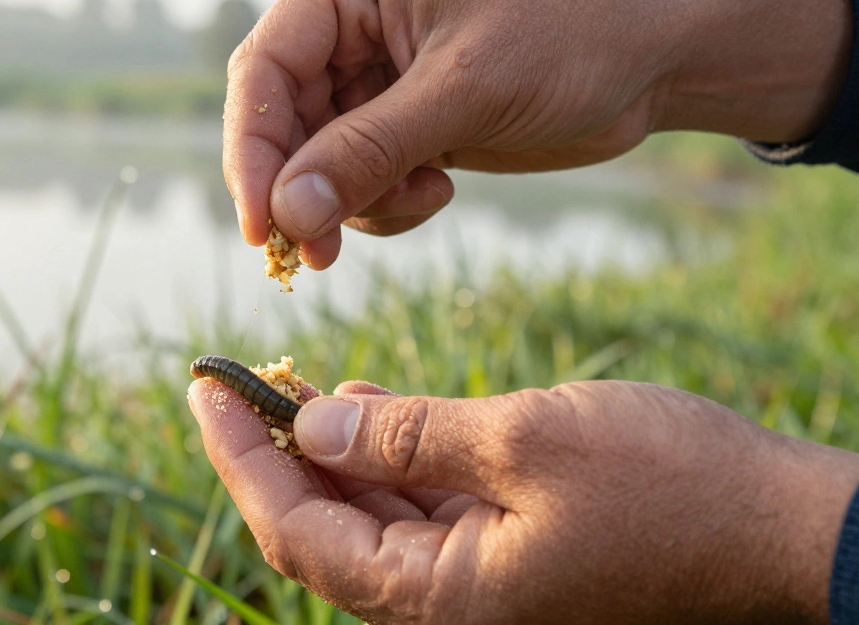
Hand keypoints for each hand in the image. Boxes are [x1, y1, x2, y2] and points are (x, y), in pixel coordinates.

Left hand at [188, 378, 858, 622]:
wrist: (776, 524)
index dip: (242, 459)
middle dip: (273, 451)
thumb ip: (407, 435)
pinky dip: (384, 455)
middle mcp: (447, 603)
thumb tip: (314, 422)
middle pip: (321, 528)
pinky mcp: (505, 548)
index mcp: (440, 599)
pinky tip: (363, 403)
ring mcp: (476, 580)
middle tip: (235, 381)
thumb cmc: (667, 486)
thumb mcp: (523, 442)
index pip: (297, 534)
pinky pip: (417, 506)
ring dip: (326, 449)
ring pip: (367, 515)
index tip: (206, 390)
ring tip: (288, 382)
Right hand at [224, 0, 849, 267]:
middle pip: (283, 122)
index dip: (252, 150)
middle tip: (319, 255)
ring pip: (318, 161)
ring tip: (419, 199)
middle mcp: (352, 23)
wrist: (660, 54)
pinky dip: (386, 202)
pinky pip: (360, 178)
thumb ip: (368, 151)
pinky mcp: (406, 118)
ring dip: (353, 200)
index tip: (262, 227)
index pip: (265, 69)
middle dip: (303, 189)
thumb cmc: (572, 36)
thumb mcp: (465, 91)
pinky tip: (440, 189)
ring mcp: (377, 74)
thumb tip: (286, 215)